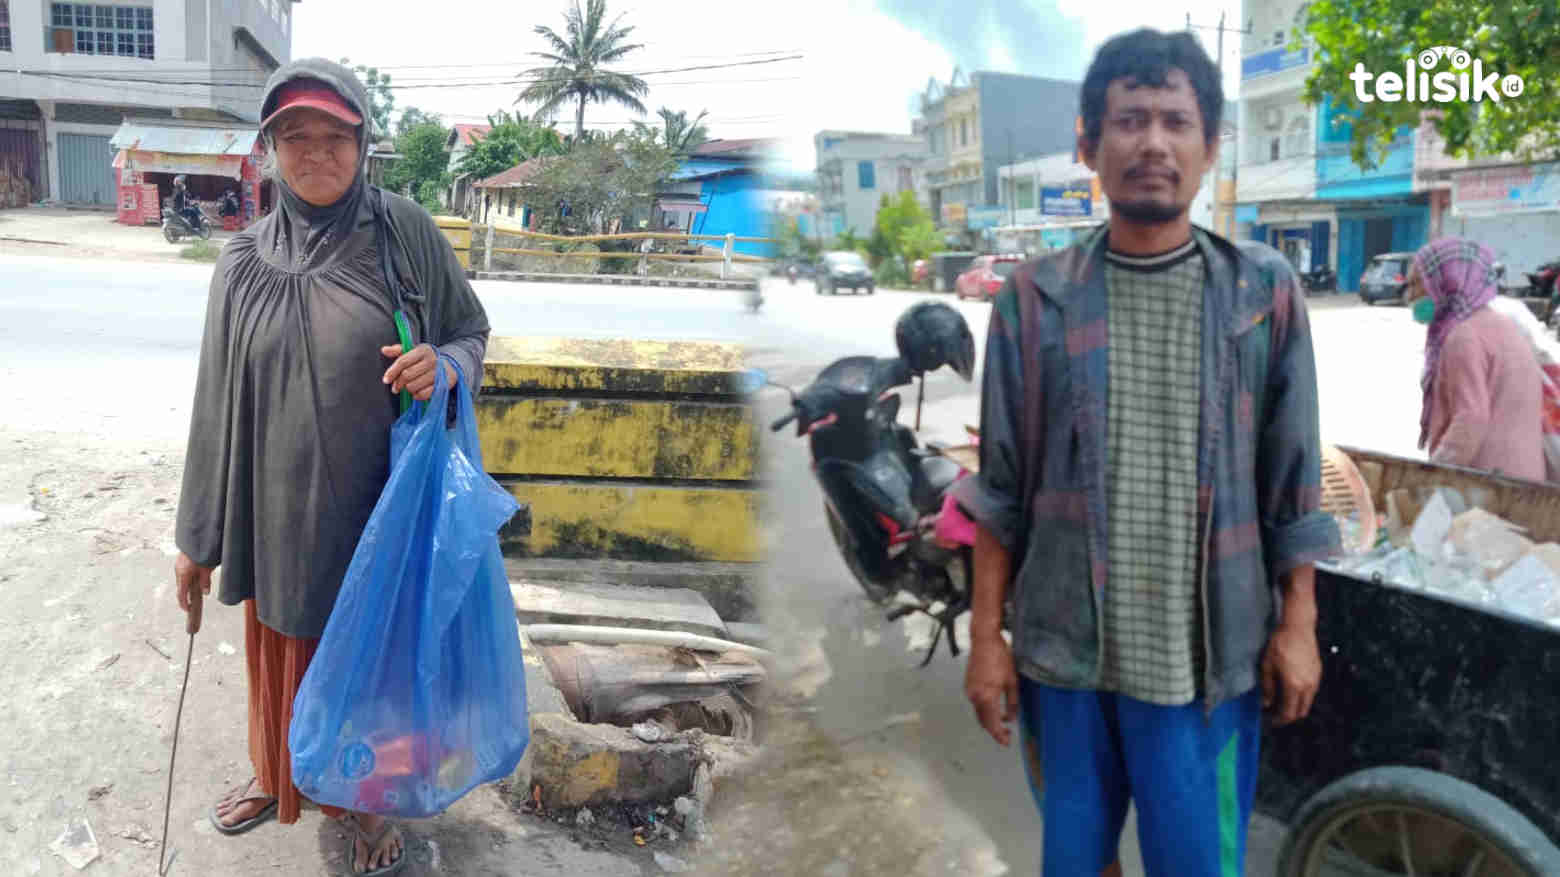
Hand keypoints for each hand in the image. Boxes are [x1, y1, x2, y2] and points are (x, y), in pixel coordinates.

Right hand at [174, 552, 213, 613]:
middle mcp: (178, 570)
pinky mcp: (181, 560)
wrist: (198, 536)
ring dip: (188, 586)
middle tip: (193, 604)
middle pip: (181, 587)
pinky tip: (196, 578)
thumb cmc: (202, 552)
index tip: (187, 610)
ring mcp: (179, 565)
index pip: (181, 594)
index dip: (184, 604)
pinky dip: (188, 578)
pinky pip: (183, 573)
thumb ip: (205, 581)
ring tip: (196, 591)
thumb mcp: (206, 569)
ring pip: (182, 580)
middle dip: (186, 596)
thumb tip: (205, 593)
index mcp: (183, 575)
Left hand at [380, 343, 455, 401]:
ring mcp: (439, 372)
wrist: (449, 366)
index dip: (392, 372)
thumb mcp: (414, 352)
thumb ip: (398, 350)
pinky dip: (417, 396)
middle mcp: (432, 360)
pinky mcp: (444, 384)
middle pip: (407, 375)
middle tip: (396, 388)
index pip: (403, 361)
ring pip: (414, 386)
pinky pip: (424, 394)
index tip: (385, 380)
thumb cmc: (425, 360)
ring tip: (409, 388)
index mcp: (423, 350)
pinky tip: (416, 393)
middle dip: (398, 383)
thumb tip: (384, 350)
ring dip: (408, 389)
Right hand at [965, 630, 1019, 745]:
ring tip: (1003, 722)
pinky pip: (976, 703)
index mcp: (987, 697)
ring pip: (979, 712)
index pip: (992, 723)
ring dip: (989, 720)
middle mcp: (974, 696)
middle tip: (1007, 735)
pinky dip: (984, 709)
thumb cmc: (1001, 658)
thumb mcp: (1012, 681)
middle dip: (994, 730)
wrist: (984, 641)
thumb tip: (1012, 719)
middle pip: (983, 721)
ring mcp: (969, 691)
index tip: (1006, 743)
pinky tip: (994, 707)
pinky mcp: (968, 685)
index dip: (999, 735)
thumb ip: (1012, 702)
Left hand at [1261, 622, 1321, 725]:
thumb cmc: (1280, 644)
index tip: (1270, 720)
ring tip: (1281, 702)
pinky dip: (1301, 697)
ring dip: (1296, 707)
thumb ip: (1267, 687)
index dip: (1279, 720)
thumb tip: (1266, 703)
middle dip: (1288, 717)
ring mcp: (1315, 679)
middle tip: (1276, 715)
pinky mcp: (1318, 673)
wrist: (1298, 627)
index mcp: (1294, 686)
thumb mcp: (1267, 665)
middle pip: (1301, 712)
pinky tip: (1290, 690)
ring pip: (1307, 703)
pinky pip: (1311, 692)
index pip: (1289, 713)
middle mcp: (1308, 686)